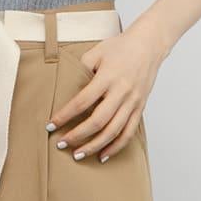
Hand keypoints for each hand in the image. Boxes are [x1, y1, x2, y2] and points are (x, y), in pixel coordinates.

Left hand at [47, 20, 164, 160]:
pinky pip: (129, 133)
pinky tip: (103, 155)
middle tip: (61, 144)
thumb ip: (81, 70)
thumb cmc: (121, 47)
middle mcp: (121, 92)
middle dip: (77, 136)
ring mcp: (133, 102)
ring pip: (113, 131)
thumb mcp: (96, 52)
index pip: (82, 102)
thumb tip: (65, 90)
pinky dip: (116, 147)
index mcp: (108, 77)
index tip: (51, 125)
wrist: (149, 45)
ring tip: (78, 155)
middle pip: (98, 121)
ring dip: (94, 146)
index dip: (65, 116)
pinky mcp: (140, 108)